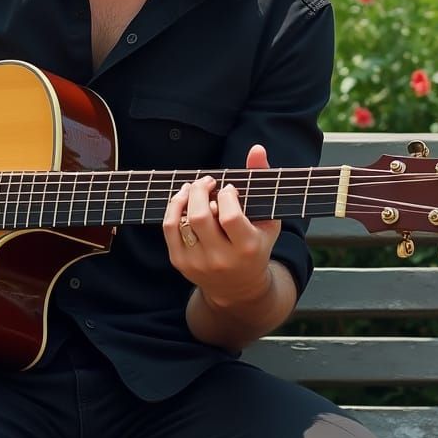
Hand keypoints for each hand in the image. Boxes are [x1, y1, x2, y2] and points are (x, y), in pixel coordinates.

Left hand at [162, 144, 280, 307]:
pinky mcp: (180, 263)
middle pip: (200, 217)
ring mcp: (197, 262)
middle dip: (201, 190)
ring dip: (184, 197)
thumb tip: (257, 149)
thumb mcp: (268, 219)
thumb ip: (262, 181)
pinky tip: (183, 198)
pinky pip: (169, 228)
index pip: (229, 217)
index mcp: (246, 249)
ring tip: (193, 187)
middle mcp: (220, 259)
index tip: (229, 190)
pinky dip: (173, 208)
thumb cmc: (256, 247)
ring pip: (181, 221)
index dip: (226, 196)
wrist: (238, 288)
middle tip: (207, 181)